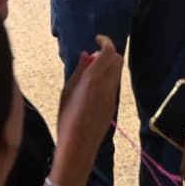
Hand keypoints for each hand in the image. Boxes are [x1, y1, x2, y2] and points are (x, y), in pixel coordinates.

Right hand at [56, 36, 122, 173]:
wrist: (79, 146)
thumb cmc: (67, 118)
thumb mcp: (67, 91)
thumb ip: (78, 71)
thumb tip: (86, 55)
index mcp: (94, 79)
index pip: (109, 52)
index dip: (105, 41)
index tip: (96, 39)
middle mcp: (108, 85)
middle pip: (117, 60)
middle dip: (108, 53)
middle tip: (92, 58)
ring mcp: (112, 96)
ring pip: (116, 73)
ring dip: (107, 67)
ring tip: (89, 74)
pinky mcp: (112, 106)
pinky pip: (113, 86)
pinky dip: (106, 80)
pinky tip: (91, 89)